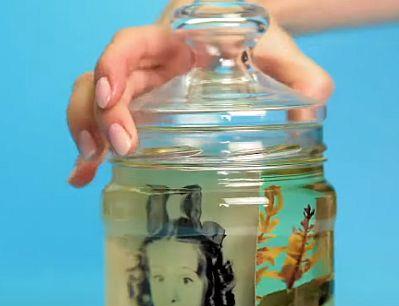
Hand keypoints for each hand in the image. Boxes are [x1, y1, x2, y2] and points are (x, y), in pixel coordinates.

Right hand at [66, 20, 332, 187]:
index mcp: (173, 40)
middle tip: (120, 151)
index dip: (112, 67)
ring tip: (88, 170)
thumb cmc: (253, 39)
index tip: (109, 99)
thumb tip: (316, 100)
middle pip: (101, 80)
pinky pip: (106, 124)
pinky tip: (82, 177)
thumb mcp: (279, 52)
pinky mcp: (140, 109)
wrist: (240, 35)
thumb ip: (300, 74)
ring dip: (85, 133)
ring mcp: (140, 87)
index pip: (130, 44)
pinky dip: (91, 151)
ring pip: (92, 101)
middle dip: (100, 116)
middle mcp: (148, 64)